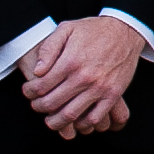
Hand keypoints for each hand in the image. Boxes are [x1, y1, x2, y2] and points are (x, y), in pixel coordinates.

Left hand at [20, 14, 144, 138]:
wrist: (125, 31)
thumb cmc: (94, 30)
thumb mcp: (67, 28)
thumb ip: (48, 48)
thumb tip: (37, 70)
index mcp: (70, 61)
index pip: (41, 86)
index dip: (29, 92)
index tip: (28, 91)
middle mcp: (84, 77)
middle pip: (52, 103)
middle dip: (39, 107)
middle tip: (36, 105)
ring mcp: (99, 88)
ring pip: (70, 115)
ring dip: (56, 122)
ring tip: (51, 119)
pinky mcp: (113, 95)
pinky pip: (94, 118)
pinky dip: (82, 124)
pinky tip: (75, 120)